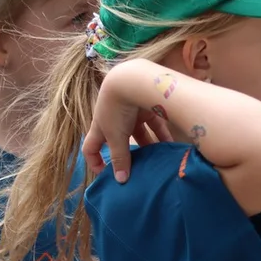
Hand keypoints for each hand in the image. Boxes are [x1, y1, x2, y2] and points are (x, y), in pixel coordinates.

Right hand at [83, 62, 172, 182]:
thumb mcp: (116, 137)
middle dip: (128, 154)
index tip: (104, 174)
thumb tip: (120, 181)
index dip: (94, 161)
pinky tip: (170, 146)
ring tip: (158, 160)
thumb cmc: (116, 109)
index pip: (90, 146)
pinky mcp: (146, 105)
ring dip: (148, 146)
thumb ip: (119, 158)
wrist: (131, 79)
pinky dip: (161, 135)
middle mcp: (113, 118)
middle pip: (119, 140)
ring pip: (139, 133)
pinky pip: (154, 124)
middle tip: (138, 169)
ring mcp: (130, 111)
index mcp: (100, 126)